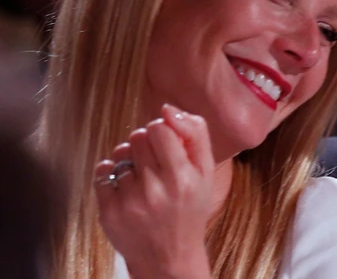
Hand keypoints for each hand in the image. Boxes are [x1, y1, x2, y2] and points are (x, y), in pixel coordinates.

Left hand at [95, 104, 214, 278]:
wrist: (169, 256)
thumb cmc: (190, 209)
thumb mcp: (206, 172)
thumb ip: (196, 134)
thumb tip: (168, 108)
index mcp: (184, 177)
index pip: (160, 128)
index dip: (162, 131)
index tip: (167, 145)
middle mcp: (156, 189)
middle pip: (138, 137)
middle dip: (146, 144)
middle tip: (155, 164)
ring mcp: (130, 201)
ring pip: (120, 153)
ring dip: (129, 159)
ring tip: (141, 177)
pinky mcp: (109, 211)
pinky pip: (102, 171)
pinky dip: (111, 174)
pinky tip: (126, 187)